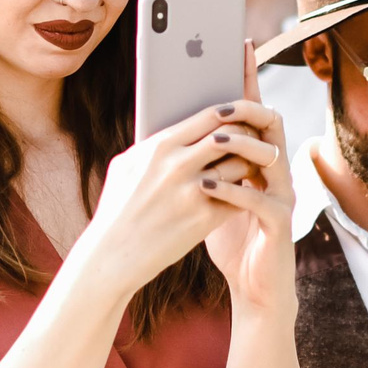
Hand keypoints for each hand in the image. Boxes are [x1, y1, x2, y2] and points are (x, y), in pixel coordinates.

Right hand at [76, 103, 248, 297]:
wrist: (113, 254)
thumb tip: (178, 128)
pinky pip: (238, 196)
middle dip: (247, 135)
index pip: (210, 116)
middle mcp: (179, 165)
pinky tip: (245, 193)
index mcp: (160, 146)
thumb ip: (154, 145)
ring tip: (251, 166)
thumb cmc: (117, 208)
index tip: (239, 116)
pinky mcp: (205, 219)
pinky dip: (244, 192)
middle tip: (254, 139)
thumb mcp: (126, 166)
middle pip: (231, 136)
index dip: (232, 113)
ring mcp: (194, 192)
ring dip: (249, 164)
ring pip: (240, 165)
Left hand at [201, 44, 296, 315]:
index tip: (236, 45)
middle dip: (249, 107)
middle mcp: (276, 172)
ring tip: (212, 139)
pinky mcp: (280, 225)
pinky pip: (262, 200)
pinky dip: (234, 190)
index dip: (247, 78)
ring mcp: (282, 197)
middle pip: (272, 125)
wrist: (254, 287)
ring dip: (242, 146)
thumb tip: (164, 131)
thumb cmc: (229, 240)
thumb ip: (198, 164)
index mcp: (258, 161)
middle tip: (224, 98)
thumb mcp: (209, 195)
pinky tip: (208, 185)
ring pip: (272, 158)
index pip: (253, 112)